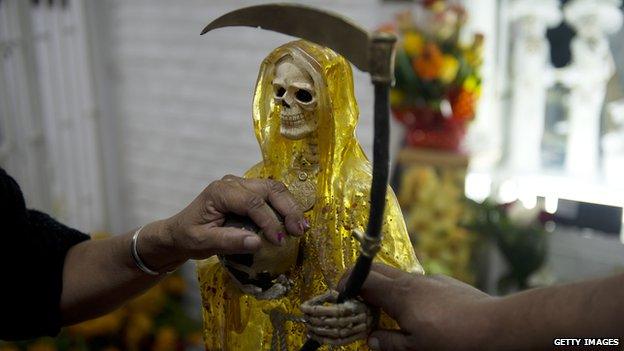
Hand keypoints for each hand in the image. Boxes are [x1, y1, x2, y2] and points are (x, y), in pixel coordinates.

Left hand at [142, 175, 305, 271]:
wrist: (179, 231)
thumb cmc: (189, 237)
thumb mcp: (203, 243)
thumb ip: (229, 242)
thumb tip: (258, 243)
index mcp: (220, 191)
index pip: (252, 202)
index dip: (269, 221)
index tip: (279, 241)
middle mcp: (233, 183)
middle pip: (269, 189)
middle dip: (287, 210)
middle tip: (299, 232)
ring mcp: (242, 184)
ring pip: (274, 188)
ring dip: (290, 206)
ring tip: (301, 227)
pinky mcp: (248, 191)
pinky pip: (272, 193)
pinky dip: (285, 206)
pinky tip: (294, 221)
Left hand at [301, 290, 373, 345]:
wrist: (374, 311)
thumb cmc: (354, 300)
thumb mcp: (344, 294)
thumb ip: (328, 296)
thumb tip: (310, 303)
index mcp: (355, 306)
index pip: (334, 310)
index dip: (318, 309)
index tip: (304, 307)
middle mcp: (358, 319)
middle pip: (333, 322)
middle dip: (315, 320)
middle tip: (304, 317)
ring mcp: (358, 330)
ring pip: (334, 333)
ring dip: (318, 331)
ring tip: (307, 326)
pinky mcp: (355, 338)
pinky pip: (337, 342)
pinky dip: (323, 340)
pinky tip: (314, 336)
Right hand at [341, 264, 496, 350]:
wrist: (496, 326)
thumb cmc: (453, 339)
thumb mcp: (416, 348)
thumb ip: (390, 342)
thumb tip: (371, 339)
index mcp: (398, 294)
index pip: (363, 278)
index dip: (346, 284)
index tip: (340, 297)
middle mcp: (411, 280)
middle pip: (377, 269)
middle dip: (361, 280)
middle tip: (356, 300)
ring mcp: (429, 279)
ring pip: (397, 275)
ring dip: (384, 287)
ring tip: (384, 310)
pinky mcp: (445, 283)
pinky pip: (417, 282)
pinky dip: (405, 291)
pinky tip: (415, 311)